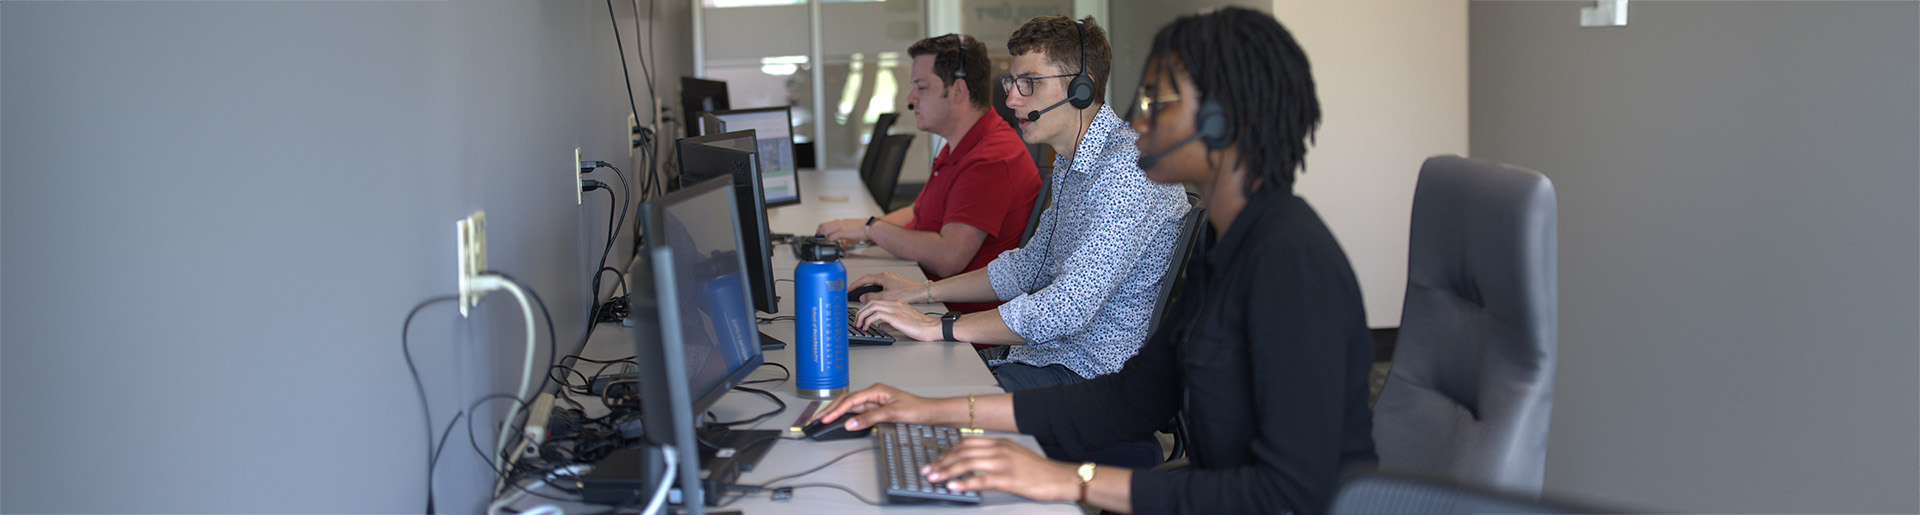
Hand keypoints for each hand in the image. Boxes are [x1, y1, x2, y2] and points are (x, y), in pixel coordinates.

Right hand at [810, 383, 960, 430]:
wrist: (929, 413)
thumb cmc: (917, 408)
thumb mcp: (892, 414)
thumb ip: (870, 418)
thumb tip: (851, 423)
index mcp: (876, 390)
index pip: (850, 400)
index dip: (836, 410)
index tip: (825, 418)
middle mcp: (874, 393)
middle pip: (846, 400)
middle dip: (830, 409)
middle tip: (817, 419)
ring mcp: (874, 401)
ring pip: (850, 406)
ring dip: (836, 412)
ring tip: (823, 420)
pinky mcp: (877, 408)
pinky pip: (858, 411)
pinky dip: (846, 416)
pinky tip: (840, 420)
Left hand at [816, 219, 869, 245]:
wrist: (870, 227)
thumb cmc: (865, 228)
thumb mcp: (853, 232)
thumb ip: (846, 237)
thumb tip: (842, 243)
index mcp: (842, 222)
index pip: (827, 224)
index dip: (821, 229)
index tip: (820, 235)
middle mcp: (839, 223)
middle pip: (823, 226)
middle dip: (819, 233)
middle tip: (818, 239)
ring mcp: (840, 227)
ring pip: (825, 230)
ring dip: (822, 237)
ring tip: (822, 242)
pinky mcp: (843, 232)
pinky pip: (832, 237)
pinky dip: (829, 241)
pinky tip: (829, 244)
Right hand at [847, 272, 925, 302]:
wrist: (920, 292)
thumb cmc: (907, 293)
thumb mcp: (886, 297)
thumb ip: (872, 297)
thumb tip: (863, 298)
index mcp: (882, 276)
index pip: (864, 279)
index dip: (855, 285)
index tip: (848, 289)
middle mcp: (886, 275)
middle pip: (868, 280)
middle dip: (860, 286)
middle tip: (853, 292)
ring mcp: (890, 278)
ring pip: (875, 282)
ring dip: (868, 288)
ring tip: (862, 295)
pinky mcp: (894, 282)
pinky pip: (881, 285)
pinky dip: (875, 289)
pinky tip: (876, 295)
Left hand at [854, 300, 941, 341]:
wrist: (932, 328)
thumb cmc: (921, 327)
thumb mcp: (902, 324)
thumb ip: (890, 323)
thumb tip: (880, 326)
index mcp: (897, 303)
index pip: (876, 302)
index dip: (865, 309)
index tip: (860, 317)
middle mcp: (895, 304)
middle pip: (871, 302)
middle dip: (860, 312)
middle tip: (856, 322)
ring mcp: (895, 309)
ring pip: (872, 306)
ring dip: (862, 316)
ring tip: (859, 325)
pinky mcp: (896, 316)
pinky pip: (876, 315)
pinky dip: (868, 320)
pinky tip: (867, 327)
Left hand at [923, 437, 1080, 500]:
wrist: (1059, 477)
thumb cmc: (1037, 470)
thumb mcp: (1014, 455)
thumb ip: (994, 454)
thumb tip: (972, 461)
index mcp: (999, 442)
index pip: (966, 443)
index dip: (948, 451)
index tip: (936, 461)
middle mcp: (999, 449)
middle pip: (963, 452)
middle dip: (942, 461)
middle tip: (929, 470)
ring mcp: (1003, 463)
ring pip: (968, 463)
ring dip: (947, 471)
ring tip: (935, 478)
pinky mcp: (1008, 478)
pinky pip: (980, 480)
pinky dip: (964, 483)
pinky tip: (953, 486)